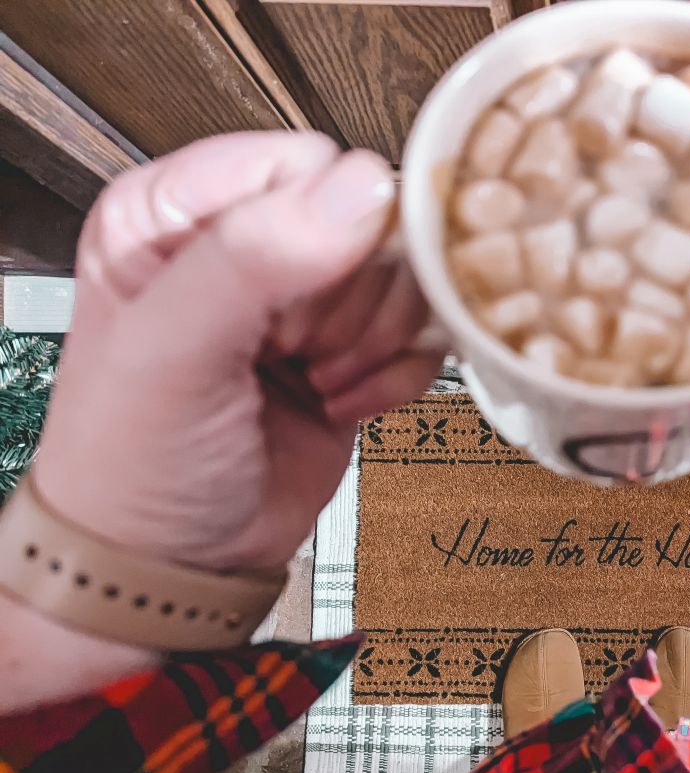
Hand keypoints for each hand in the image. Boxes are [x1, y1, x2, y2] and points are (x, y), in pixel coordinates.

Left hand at [34, 132, 441, 572]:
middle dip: (350, 301)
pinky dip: (396, 377)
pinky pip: (422, 332)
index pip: (303, 165)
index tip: (285, 309)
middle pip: (367, 220)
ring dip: (375, 342)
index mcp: (178, 212)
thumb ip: (252, 258)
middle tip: (299, 354)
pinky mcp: (352, 347)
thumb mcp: (172, 352)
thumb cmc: (137, 461)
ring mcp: (307, 298)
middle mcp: (247, 243)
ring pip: (405, 274)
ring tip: (318, 381)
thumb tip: (362, 190)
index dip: (317, 235)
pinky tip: (343, 403)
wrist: (172, 561)